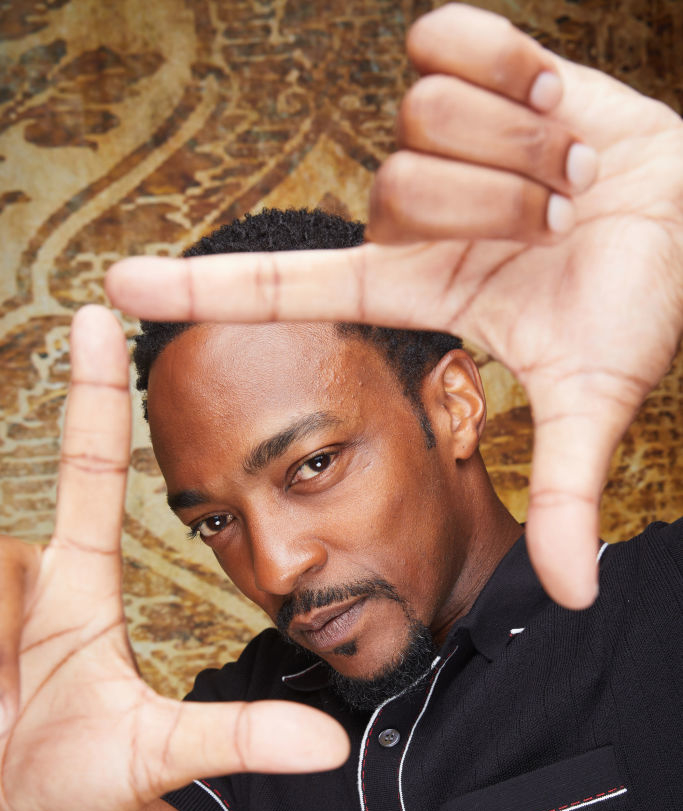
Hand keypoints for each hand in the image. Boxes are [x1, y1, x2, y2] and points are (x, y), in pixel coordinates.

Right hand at [0, 307, 347, 810]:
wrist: (5, 808)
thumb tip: (334, 743)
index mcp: (80, 578)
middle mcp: (29, 570)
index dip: (91, 394)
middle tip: (12, 709)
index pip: (86, 469)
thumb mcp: (158, 754)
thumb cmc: (76, 771)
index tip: (99, 314)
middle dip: (0, 641)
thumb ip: (237, 737)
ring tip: (2, 715)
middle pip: (4, 566)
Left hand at [105, 4, 682, 608]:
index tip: (118, 288)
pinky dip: (512, 65)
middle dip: (497, 209)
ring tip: (568, 171)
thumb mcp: (594, 398)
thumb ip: (567, 492)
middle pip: (391, 190)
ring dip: (521, 149)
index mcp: (419, 286)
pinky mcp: (468, 60)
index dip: (206, 295)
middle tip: (560, 221)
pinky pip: (444, 39)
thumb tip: (571, 600)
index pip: (291, 288)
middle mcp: (412, 213)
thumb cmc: (643, 298)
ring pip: (421, 120)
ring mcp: (435, 138)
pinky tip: (553, 102)